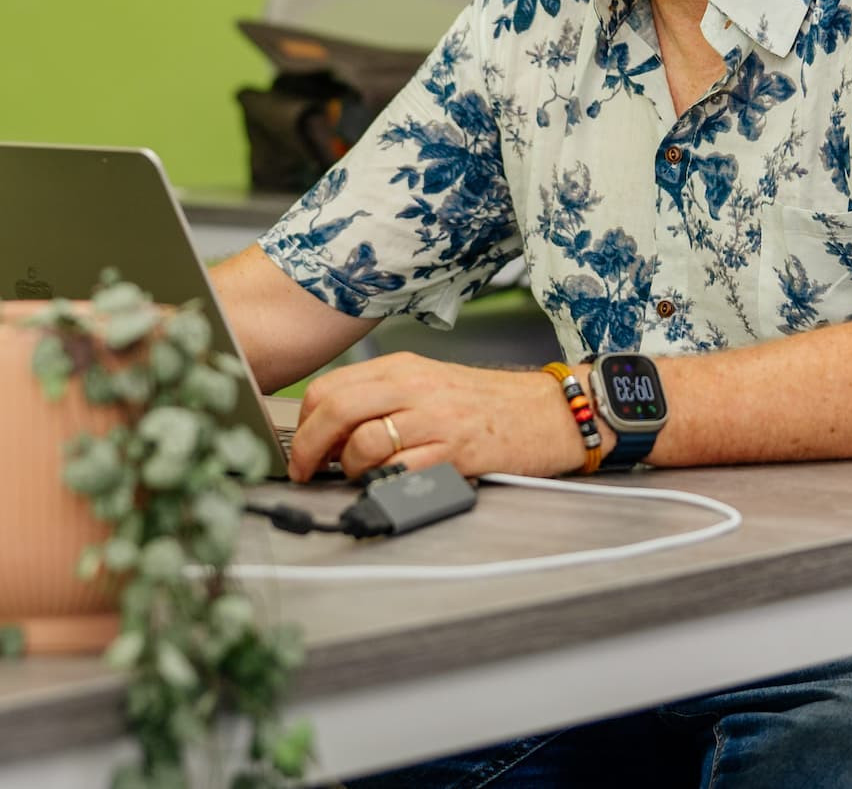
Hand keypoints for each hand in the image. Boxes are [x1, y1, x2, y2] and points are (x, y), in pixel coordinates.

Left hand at [287, 353, 587, 482]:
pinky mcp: (456, 451)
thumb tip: (333, 432)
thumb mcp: (431, 385)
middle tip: (307, 473)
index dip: (306, 423)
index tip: (301, 450)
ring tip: (363, 477)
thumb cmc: (490, 403)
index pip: (331, 388)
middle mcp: (416, 387)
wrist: (549, 411)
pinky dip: (386, 483)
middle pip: (338, 410)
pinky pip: (402, 470)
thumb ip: (385, 399)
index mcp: (404, 368)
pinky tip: (392, 484)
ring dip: (351, 470)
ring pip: (364, 442)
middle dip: (310, 449)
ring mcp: (436, 418)